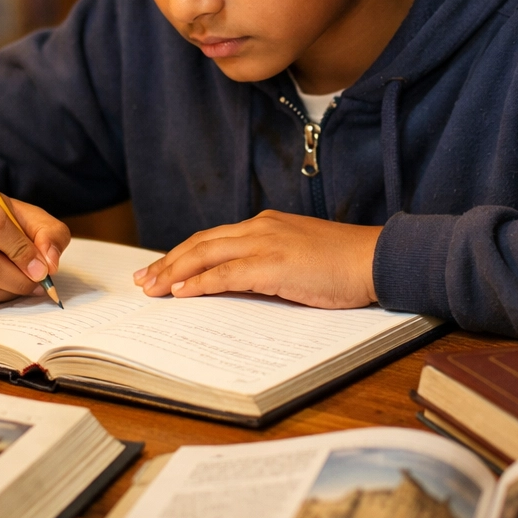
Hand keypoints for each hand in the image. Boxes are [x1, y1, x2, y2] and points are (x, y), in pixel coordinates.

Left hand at [132, 210, 380, 308]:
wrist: (376, 258)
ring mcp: (266, 243)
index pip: (211, 238)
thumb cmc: (342, 265)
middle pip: (200, 243)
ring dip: (174, 272)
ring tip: (152, 288)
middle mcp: (259, 228)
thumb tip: (236, 285)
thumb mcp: (296, 259)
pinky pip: (227, 273)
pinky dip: (200, 282)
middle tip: (142, 280)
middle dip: (167, 262)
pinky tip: (182, 292)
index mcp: (264, 225)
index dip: (181, 254)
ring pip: (206, 254)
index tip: (159, 269)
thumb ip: (266, 265)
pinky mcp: (274, 264)